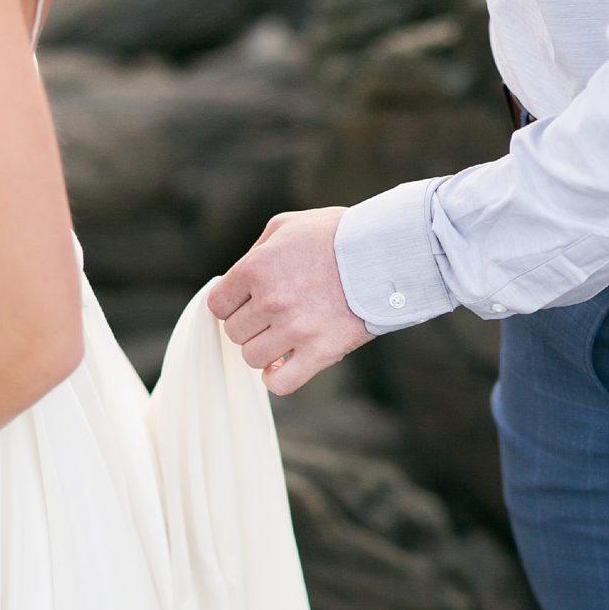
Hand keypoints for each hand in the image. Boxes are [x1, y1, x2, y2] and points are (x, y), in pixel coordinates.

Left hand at [208, 206, 372, 394]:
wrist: (391, 251)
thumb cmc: (339, 235)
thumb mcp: (288, 226)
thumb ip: (257, 251)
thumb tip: (236, 281)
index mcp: (256, 268)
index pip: (217, 304)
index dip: (230, 305)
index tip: (248, 302)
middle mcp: (271, 300)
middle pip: (234, 332)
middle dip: (250, 325)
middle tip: (273, 315)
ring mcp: (296, 328)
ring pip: (252, 358)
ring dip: (265, 350)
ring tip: (284, 336)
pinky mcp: (322, 351)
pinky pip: (280, 383)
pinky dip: (278, 378)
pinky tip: (287, 364)